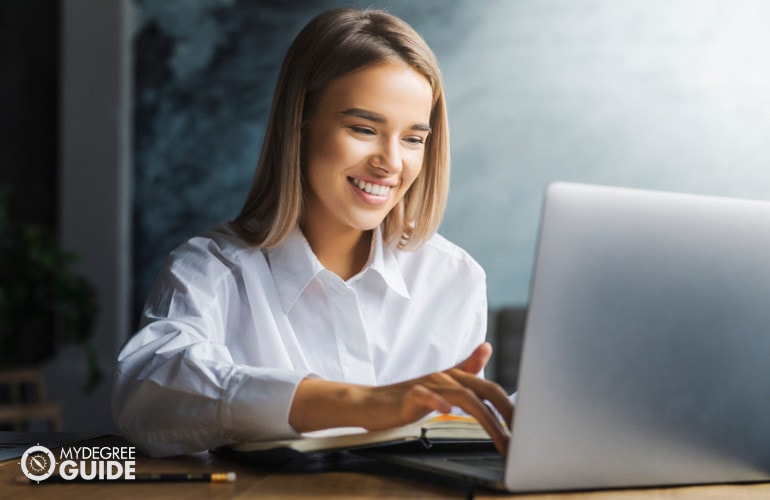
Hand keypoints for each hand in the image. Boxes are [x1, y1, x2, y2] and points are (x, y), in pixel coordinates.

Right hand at [290, 343, 512, 455]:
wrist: (369, 403)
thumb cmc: (406, 399)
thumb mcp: (440, 385)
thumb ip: (464, 368)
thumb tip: (487, 347)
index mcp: (455, 377)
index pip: (491, 388)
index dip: (511, 405)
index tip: (528, 427)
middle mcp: (445, 377)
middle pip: (484, 389)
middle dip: (507, 412)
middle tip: (523, 435)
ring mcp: (428, 384)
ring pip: (462, 397)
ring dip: (485, 419)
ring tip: (500, 438)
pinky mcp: (409, 395)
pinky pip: (426, 396)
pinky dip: (438, 403)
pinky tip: (447, 412)